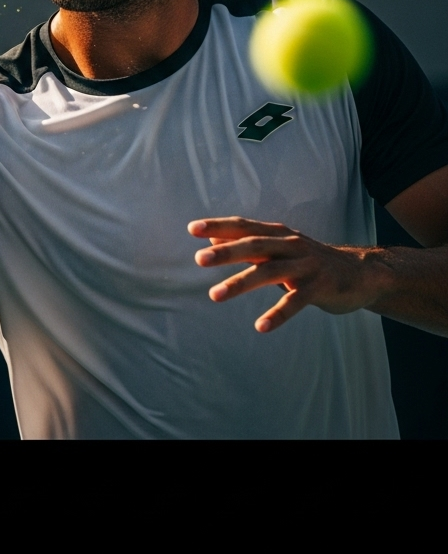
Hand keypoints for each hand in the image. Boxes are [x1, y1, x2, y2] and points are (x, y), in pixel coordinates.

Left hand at [187, 217, 379, 332]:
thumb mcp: (278, 248)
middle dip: (226, 252)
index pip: (243, 226)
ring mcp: (306, 265)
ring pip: (269, 272)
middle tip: (198, 259)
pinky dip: (277, 314)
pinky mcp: (320, 287)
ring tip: (214, 295)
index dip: (218, 226)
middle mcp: (291, 245)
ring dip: (240, 283)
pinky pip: (295, 302)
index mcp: (278, 234)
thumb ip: (247, 244)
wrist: (361, 273)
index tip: (192, 228)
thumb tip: (212, 240)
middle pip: (254, 245)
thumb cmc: (309, 261)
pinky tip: (260, 326)